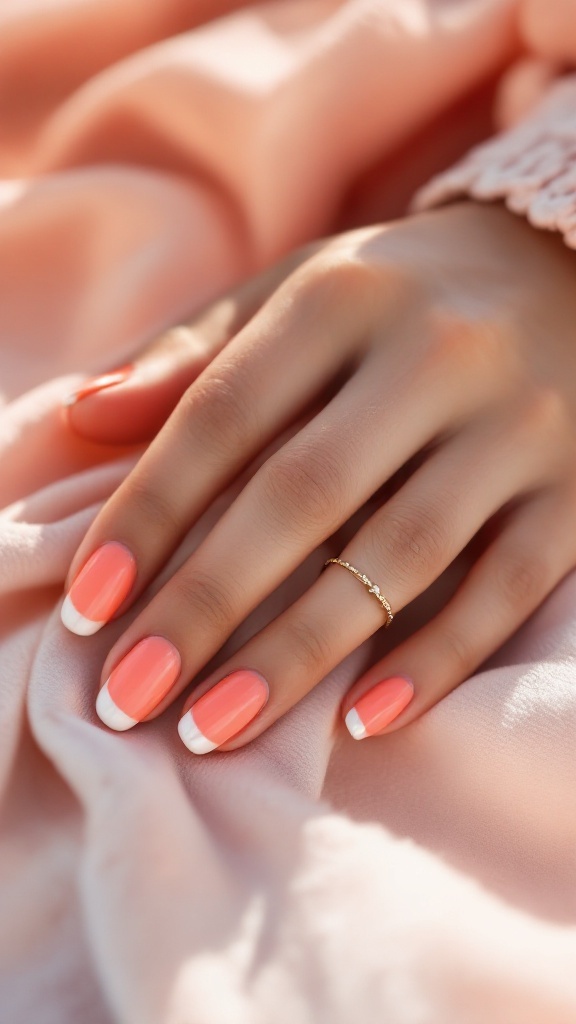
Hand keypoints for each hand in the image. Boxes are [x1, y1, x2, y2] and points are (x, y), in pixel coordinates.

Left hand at [61, 202, 575, 751]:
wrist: (567, 266)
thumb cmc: (402, 295)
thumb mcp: (299, 290)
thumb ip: (194, 350)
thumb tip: (86, 417)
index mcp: (346, 294)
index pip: (225, 414)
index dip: (150, 512)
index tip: (90, 603)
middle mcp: (437, 353)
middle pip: (305, 495)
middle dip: (207, 604)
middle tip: (132, 693)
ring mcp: (519, 425)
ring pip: (402, 554)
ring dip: (301, 651)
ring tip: (214, 727)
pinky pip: (508, 587)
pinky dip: (437, 660)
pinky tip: (362, 721)